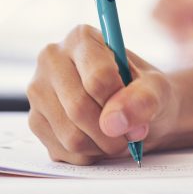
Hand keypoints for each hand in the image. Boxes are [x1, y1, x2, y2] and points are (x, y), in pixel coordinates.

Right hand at [26, 24, 176, 164]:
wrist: (132, 107)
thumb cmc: (143, 90)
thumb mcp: (157, 88)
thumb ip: (144, 98)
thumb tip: (114, 122)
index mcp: (81, 38)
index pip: (98, 78)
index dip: (121, 103)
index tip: (138, 112)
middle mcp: (51, 59)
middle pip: (79, 108)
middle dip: (113, 132)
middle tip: (132, 136)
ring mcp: (38, 91)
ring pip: (70, 135)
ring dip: (102, 146)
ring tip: (117, 137)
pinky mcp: (35, 121)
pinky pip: (63, 150)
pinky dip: (88, 155)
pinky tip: (99, 142)